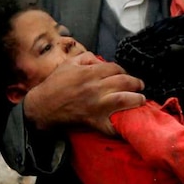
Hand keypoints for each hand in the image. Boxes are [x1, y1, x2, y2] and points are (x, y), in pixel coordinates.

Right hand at [23, 52, 145, 135]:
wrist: (43, 107)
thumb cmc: (55, 84)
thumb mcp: (69, 64)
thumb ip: (86, 57)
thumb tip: (100, 60)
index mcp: (90, 73)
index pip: (116, 68)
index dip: (124, 70)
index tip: (125, 74)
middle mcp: (96, 88)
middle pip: (125, 82)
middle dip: (136, 83)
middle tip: (140, 85)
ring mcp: (97, 106)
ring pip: (125, 100)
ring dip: (137, 99)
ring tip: (141, 99)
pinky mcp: (95, 121)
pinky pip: (112, 125)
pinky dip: (121, 125)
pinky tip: (128, 122)